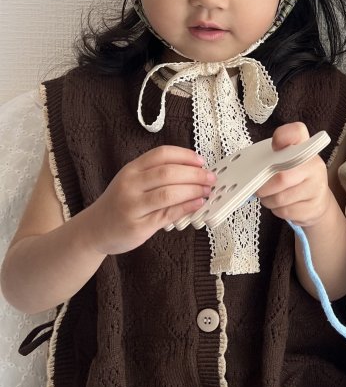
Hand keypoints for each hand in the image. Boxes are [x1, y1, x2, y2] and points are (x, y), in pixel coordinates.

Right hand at [85, 146, 214, 254]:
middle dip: (195, 174)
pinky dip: (187, 207)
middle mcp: (130, 185)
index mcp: (131, 170)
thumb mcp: (132, 182)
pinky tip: (198, 204)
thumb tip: (195, 171)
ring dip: (193, 191)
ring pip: (169, 193)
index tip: (201, 161)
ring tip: (207, 191)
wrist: (93, 231)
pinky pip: (168, 214)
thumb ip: (157, 175)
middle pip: (168, 173)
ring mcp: (133, 206)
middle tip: (210, 178)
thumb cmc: (119, 204)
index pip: (161, 154)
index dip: (185, 156)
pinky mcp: (138, 226)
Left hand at [255, 123, 333, 227]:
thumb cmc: (293, 177)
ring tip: (271, 197)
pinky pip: (286, 211)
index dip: (283, 137)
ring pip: (281, 198)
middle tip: (259, 188)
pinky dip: (277, 210)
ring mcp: (317, 187)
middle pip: (282, 176)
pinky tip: (282, 205)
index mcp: (305, 146)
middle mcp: (315, 164)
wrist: (317, 199)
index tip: (274, 146)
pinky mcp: (315, 207)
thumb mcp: (285, 160)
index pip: (297, 132)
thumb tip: (249, 169)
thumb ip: (271, 157)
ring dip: (268, 200)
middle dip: (263, 186)